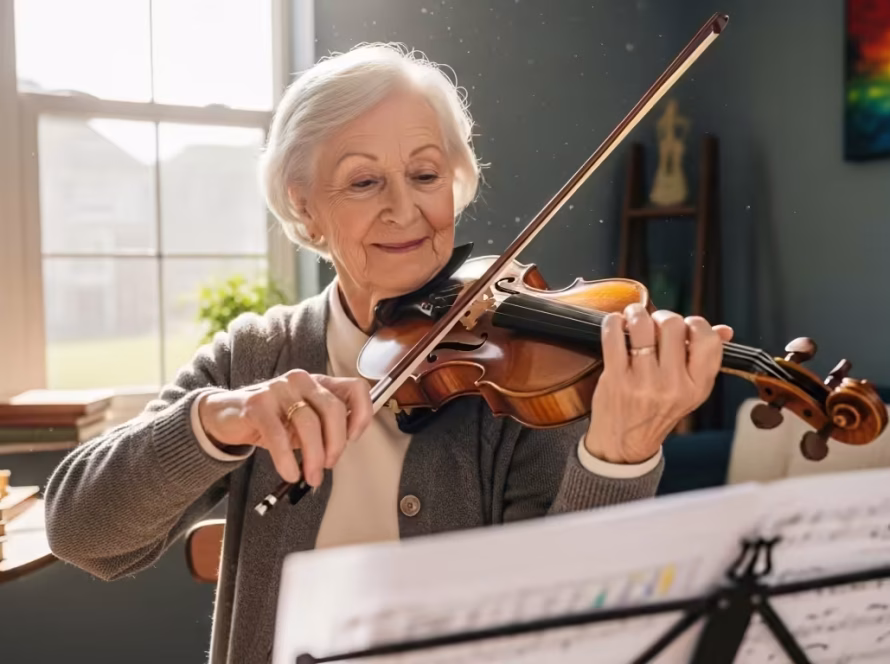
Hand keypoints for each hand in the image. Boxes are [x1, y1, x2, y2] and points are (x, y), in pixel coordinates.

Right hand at [197, 369, 372, 486]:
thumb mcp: (306, 422)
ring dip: (314, 456)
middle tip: (328, 466)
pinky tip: (290, 473)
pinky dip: (286, 459)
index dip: (362, 414)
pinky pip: (278, 434)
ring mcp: (279, 389)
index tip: (354, 438)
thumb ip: (327, 427)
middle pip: (334, 409)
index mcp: (320, 383)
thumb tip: (346, 445)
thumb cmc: (274, 421)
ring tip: (311, 476)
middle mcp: (302, 380)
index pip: (356, 388)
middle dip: (336, 444)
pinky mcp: (257, 403)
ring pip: (308, 423)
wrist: (228, 416)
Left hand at [585, 303, 732, 463]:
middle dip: (662, 316)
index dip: (696, 323)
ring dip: (636, 313)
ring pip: (642, 326)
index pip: (708, 341)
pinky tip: (615, 326)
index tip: (685, 325)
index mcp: (697, 387)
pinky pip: (614, 336)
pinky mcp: (616, 379)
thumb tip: (724, 330)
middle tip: (654, 322)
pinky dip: (613, 323)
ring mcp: (643, 382)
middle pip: (673, 325)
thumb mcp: (689, 392)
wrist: (625, 444)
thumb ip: (704, 360)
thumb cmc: (657, 412)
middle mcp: (673, 385)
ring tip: (633, 318)